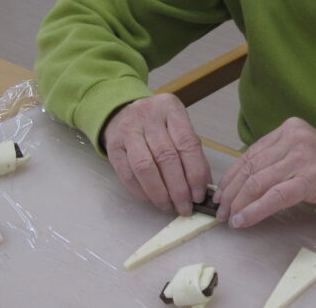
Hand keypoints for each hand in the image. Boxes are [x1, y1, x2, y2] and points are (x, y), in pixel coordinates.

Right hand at [102, 93, 211, 215]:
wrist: (122, 113)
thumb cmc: (158, 124)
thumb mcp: (177, 126)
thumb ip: (191, 151)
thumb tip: (202, 186)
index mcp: (170, 108)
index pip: (187, 143)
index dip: (195, 172)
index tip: (200, 194)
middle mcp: (147, 115)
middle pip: (166, 157)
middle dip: (178, 188)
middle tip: (185, 207)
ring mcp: (127, 130)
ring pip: (145, 167)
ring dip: (159, 193)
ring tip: (169, 207)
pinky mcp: (113, 146)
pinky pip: (127, 174)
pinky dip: (141, 191)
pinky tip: (152, 200)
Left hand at [213, 117, 315, 227]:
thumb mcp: (302, 153)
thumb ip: (276, 159)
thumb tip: (241, 181)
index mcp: (290, 129)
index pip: (250, 153)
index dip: (231, 176)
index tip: (220, 193)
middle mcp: (295, 138)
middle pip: (251, 167)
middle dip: (231, 192)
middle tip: (220, 210)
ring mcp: (303, 158)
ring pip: (258, 182)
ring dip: (239, 203)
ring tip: (229, 218)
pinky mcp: (310, 179)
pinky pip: (274, 197)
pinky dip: (254, 210)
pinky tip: (243, 220)